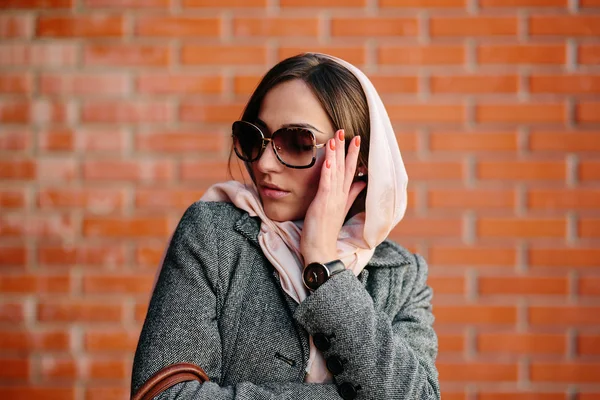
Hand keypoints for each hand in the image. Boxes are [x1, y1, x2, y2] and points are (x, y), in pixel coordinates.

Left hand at [300, 129, 366, 265]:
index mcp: (343, 197)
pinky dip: (328, 171)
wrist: (321, 252)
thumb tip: (361, 182)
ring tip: (337, 138)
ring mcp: (333, 200)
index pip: (350, 172)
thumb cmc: (325, 232)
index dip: (352, 155)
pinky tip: (328, 159)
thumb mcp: (339, 210)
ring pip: (336, 172)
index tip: (355, 139)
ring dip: (337, 155)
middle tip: (347, 131)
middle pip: (345, 168)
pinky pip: (327, 184)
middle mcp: (340, 196)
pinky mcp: (324, 204)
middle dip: (347, 149)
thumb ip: (351, 195)